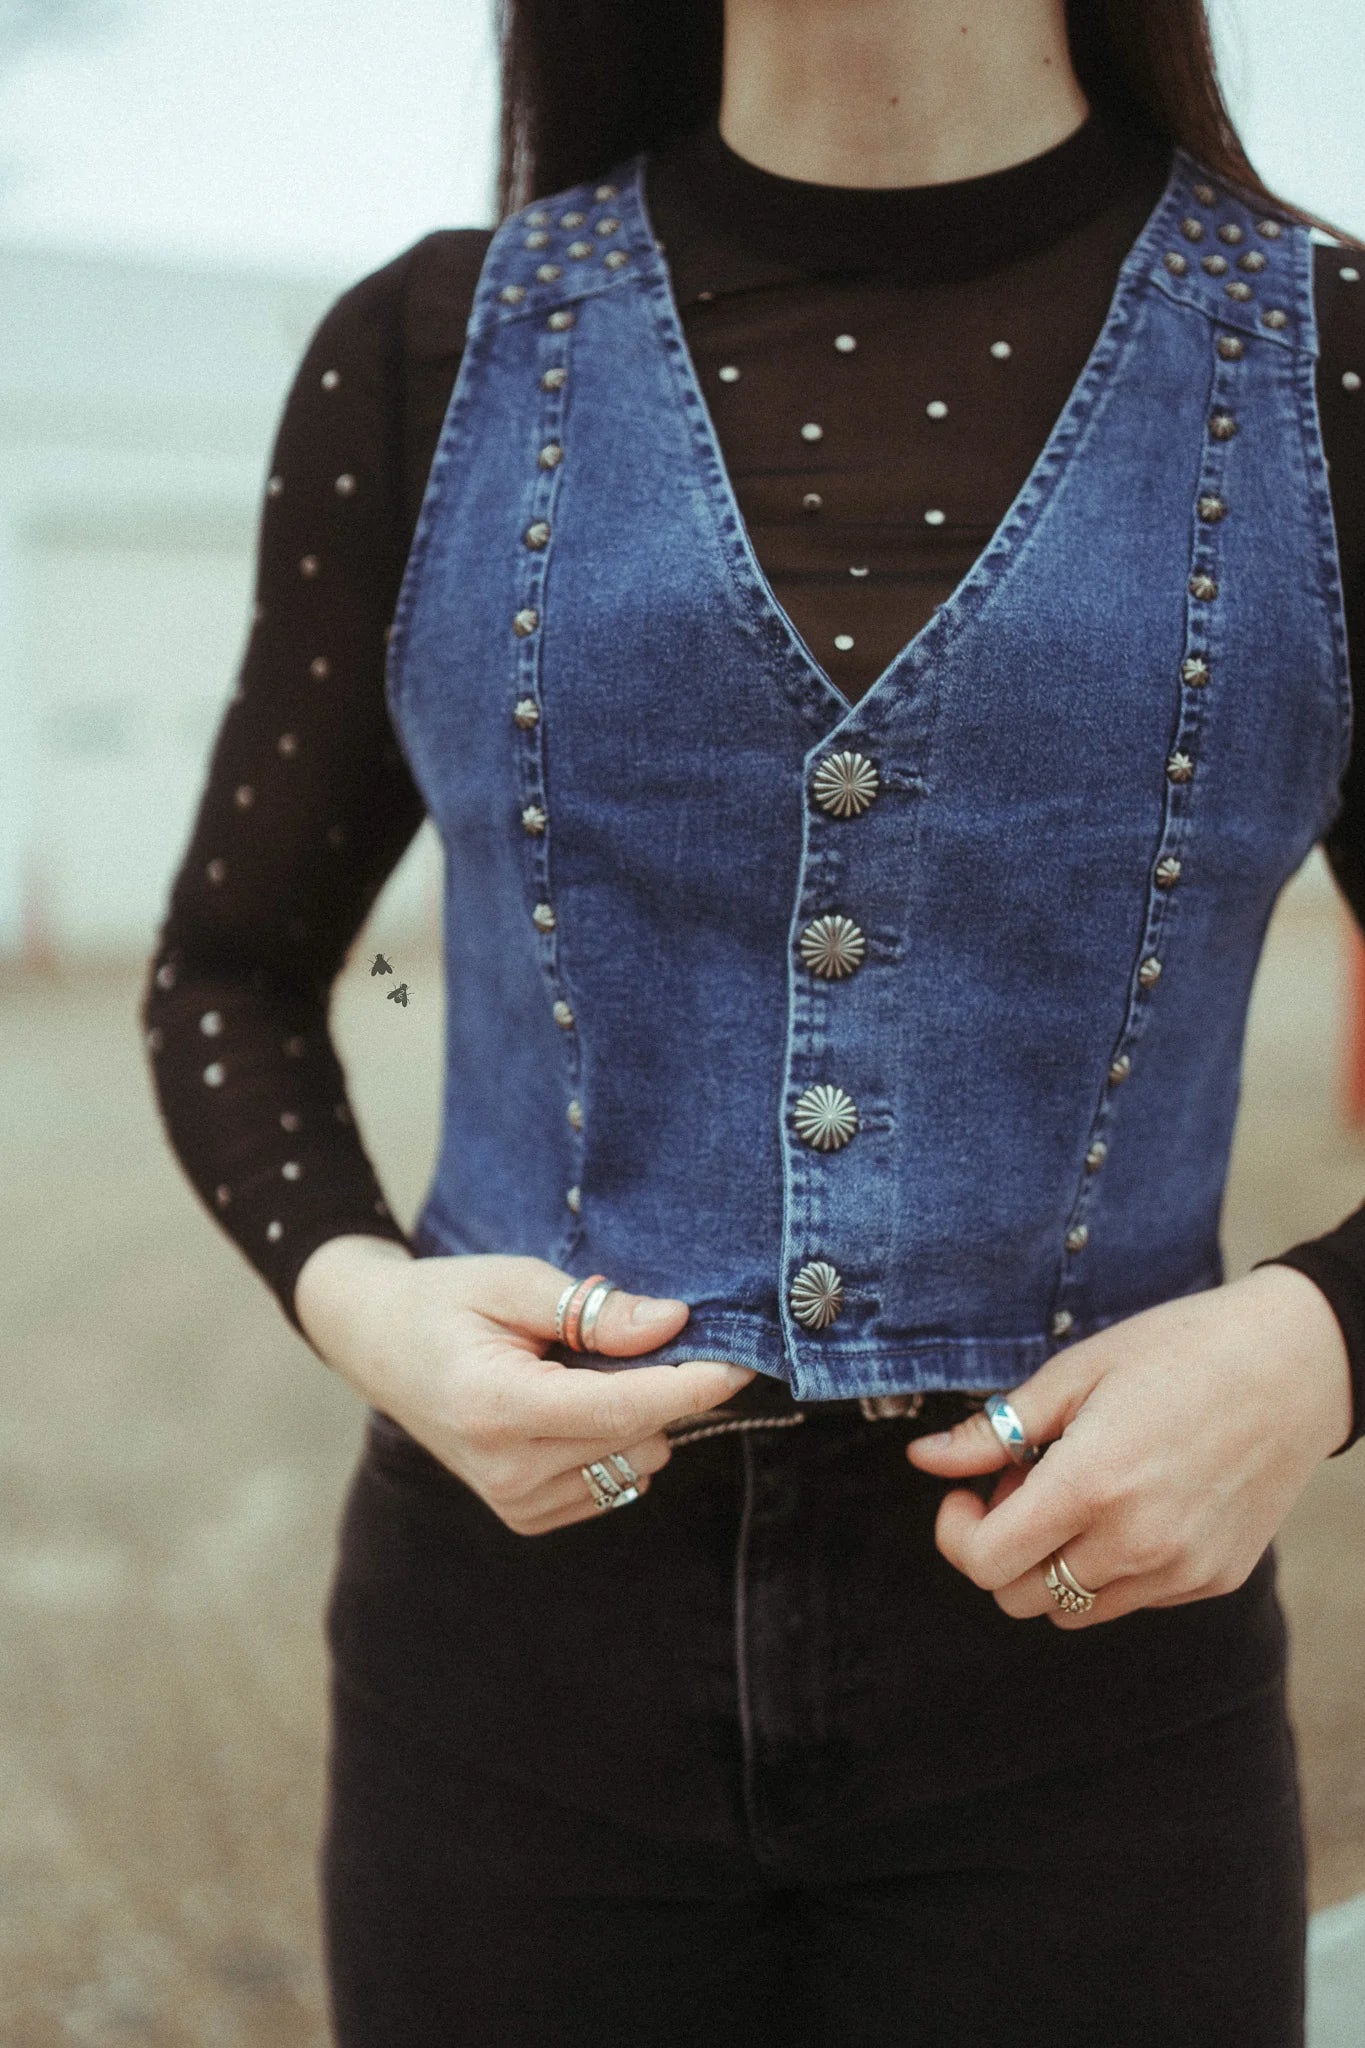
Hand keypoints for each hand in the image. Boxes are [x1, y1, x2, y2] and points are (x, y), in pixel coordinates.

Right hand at [295, 1234, 754, 1533]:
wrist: (377, 1344)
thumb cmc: (445, 1301)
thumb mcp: (514, 1282)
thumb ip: (594, 1310)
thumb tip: (674, 1324)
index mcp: (496, 1406)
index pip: (623, 1411)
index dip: (692, 1387)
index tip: (741, 1361)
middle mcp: (507, 1470)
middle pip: (639, 1437)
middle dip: (663, 1387)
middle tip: (623, 1335)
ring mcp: (515, 1503)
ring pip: (636, 1464)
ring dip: (638, 1416)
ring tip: (579, 1369)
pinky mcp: (526, 1517)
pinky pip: (616, 1483)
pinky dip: (616, 1441)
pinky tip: (572, 1405)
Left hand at [905, 1263, 1353, 1627]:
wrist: (1295, 1365)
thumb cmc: (1180, 1351)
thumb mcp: (1075, 1373)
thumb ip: (995, 1429)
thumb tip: (924, 1460)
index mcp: (1093, 1485)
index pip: (985, 1562)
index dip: (956, 1531)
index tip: (967, 1491)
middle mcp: (1137, 1543)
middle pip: (1017, 1597)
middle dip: (998, 1546)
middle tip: (1024, 1483)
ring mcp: (1179, 1571)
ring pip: (1070, 1610)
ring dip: (1050, 1563)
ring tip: (1077, 1493)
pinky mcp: (1211, 1581)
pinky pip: (1128, 1600)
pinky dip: (1105, 1567)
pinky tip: (1127, 1504)